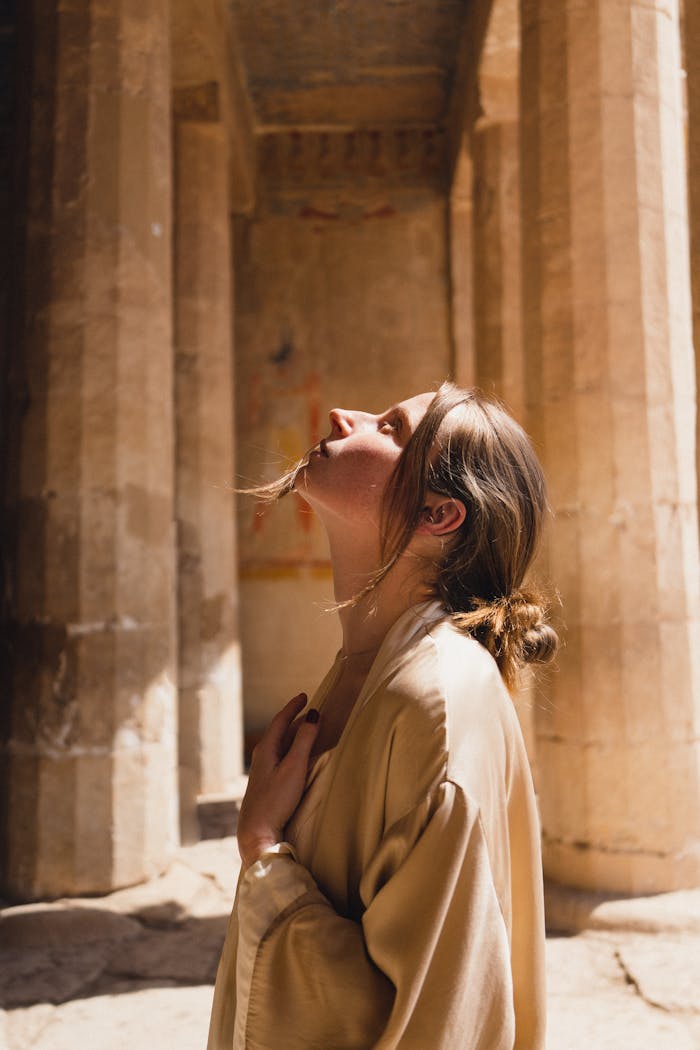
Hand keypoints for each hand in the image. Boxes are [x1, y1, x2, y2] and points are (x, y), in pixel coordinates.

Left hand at [237, 693, 320, 867]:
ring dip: (294, 735)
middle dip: (295, 719)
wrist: (256, 832)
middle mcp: (262, 756)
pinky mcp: (266, 783)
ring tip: (307, 729)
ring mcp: (262, 770)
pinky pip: (280, 756)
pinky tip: (296, 757)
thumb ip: (305, 740)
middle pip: (280, 731)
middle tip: (310, 710)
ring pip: (280, 744)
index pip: (281, 719)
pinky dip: (291, 749)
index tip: (305, 695)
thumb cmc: (276, 800)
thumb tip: (314, 715)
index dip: (294, 706)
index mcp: (266, 748)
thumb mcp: (294, 767)